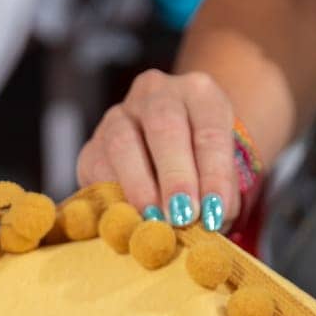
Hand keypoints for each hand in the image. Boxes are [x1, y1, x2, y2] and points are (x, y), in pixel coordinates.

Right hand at [76, 70, 239, 230]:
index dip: (214, 175)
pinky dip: (113, 197)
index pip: (210, 131)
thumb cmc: (206, 172)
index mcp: (200, 94)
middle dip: (175, 176)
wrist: (170, 164)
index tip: (215, 212)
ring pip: (123, 143)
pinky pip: (97, 167)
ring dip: (140, 186)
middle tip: (183, 215)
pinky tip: (130, 219)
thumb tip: (207, 222)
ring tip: (155, 220)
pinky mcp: (92, 146)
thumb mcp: (223, 178)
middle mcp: (157, 94)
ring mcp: (119, 115)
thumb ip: (221, 198)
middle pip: (164, 125)